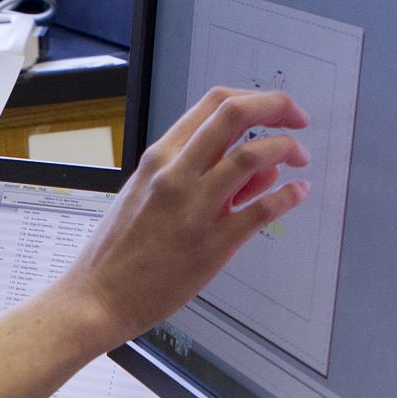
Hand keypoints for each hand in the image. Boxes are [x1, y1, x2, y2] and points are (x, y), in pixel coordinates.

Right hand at [53, 86, 311, 345]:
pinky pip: (262, 210)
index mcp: (159, 157)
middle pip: (236, 115)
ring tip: (300, 159)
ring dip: (287, 150)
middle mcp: (176, 175)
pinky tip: (297, 194)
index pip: (215, 103)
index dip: (255, 98)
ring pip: (254, 157)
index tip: (274, 110)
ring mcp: (195, 209)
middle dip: (279, 107)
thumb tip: (254, 165)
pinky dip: (289, 196)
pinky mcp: (212, 245)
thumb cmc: (118, 252)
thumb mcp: (147, 196)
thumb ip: (197, 175)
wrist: (96, 298)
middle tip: (299, 120)